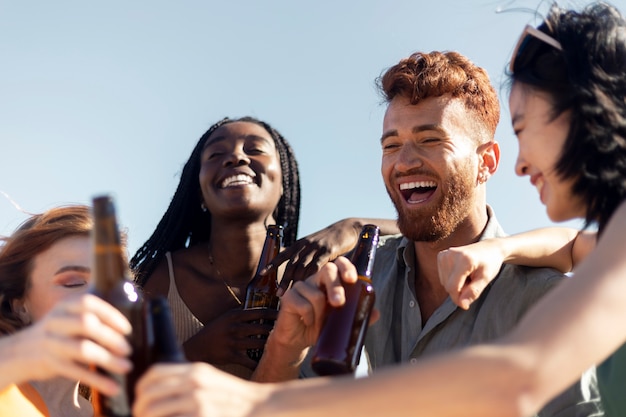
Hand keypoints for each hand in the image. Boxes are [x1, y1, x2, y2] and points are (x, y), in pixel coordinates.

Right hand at [7, 293, 131, 395]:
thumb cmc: (59, 332)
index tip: (127, 329)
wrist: (20, 352)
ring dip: (108, 359)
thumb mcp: (69, 316)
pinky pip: (76, 372)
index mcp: (66, 305)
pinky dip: (97, 380)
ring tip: (126, 367)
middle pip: (87, 324)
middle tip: (128, 350)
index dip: (110, 315)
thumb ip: (92, 316)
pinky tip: (112, 387)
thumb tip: (129, 324)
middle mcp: (57, 320)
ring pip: (82, 349)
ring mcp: (52, 342)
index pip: (89, 303)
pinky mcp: (50, 363)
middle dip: (111, 337)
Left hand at [133, 362, 267, 416]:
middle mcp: (194, 382)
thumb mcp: (211, 379)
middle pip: (150, 393)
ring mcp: (198, 401)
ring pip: (154, 411)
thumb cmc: (233, 396)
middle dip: (139, 408)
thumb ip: (188, 380)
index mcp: (195, 370)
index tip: (138, 397)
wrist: (260, 404)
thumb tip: (158, 390)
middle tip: (139, 416)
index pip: (155, 372)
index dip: (140, 385)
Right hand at [183, 308, 277, 368]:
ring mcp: (233, 341)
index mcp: (235, 315)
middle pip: (261, 328)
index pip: (260, 312)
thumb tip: (259, 307)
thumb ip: (241, 313)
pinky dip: (258, 363)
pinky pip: (249, 361)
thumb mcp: (226, 317)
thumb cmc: (214, 331)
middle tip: (287, 331)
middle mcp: (235, 327)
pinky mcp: (231, 355)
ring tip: (280, 346)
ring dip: (269, 346)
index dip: (274, 314)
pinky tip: (267, 364)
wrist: (197, 347)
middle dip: (275, 330)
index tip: (285, 315)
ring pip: (258, 344)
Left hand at [265, 219, 361, 294]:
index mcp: (300, 244)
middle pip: (291, 264)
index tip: (262, 273)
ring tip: (291, 293)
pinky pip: (317, 265)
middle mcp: (305, 245)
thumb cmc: (330, 240)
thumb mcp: (314, 245)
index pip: (283, 254)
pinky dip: (311, 276)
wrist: (346, 229)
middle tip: (279, 294)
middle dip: (284, 279)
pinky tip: (308, 285)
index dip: (272, 263)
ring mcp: (316, 248)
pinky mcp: (328, 251)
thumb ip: (305, 256)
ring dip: (295, 281)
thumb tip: (297, 273)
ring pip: (302, 266)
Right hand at [271, 257, 378, 350]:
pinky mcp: (289, 297)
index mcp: (329, 281)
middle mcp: (316, 279)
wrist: (298, 341)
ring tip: (319, 322)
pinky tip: (308, 322)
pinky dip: (309, 317)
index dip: (346, 267)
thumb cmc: (320, 326)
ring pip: (315, 293)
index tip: (351, 279)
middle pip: (327, 270)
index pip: (338, 264)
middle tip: (338, 303)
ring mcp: (301, 286)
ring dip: (320, 312)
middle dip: (335, 287)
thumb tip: (376, 313)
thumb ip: (357, 315)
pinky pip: (303, 304)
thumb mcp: (341, 321)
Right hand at [437, 240, 504, 309]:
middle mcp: (451, 255)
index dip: (458, 299)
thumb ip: (474, 292)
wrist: (489, 248)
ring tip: (468, 277)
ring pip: (444, 282)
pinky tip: (461, 273)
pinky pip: (442, 277)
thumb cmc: (489, 263)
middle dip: (459, 290)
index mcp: (464, 260)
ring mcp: (445, 254)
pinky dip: (451, 279)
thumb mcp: (486, 279)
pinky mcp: (441, 255)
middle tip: (472, 283)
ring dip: (455, 285)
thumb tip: (462, 305)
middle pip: (448, 286)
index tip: (466, 305)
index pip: (452, 286)